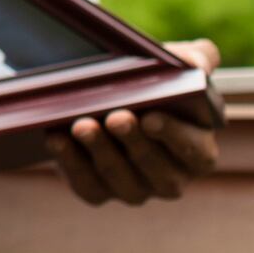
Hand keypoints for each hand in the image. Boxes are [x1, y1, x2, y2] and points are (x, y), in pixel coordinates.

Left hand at [47, 38, 220, 205]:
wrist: (101, 97)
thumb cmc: (149, 82)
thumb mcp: (173, 66)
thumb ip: (194, 61)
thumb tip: (197, 64)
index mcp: (197, 151)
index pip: (195, 152)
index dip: (175, 137)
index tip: (152, 118)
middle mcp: (171, 178)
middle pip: (159, 172)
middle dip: (135, 144)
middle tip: (116, 117)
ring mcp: (135, 189)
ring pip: (123, 182)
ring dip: (101, 153)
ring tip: (82, 125)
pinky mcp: (99, 191)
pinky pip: (88, 187)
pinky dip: (71, 164)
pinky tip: (56, 139)